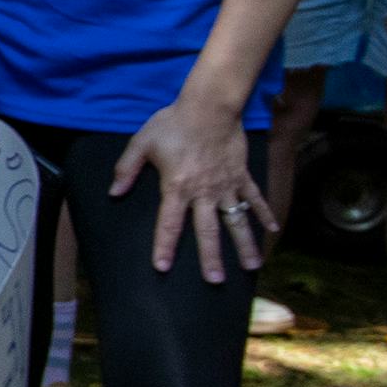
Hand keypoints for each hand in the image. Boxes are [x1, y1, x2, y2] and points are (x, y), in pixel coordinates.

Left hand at [113, 92, 273, 281]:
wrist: (209, 106)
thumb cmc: (172, 123)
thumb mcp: (141, 143)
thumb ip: (126, 169)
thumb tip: (114, 192)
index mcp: (176, 187)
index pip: (168, 224)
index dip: (164, 247)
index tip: (162, 267)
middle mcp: (203, 192)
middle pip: (207, 231)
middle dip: (210, 257)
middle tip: (215, 280)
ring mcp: (226, 185)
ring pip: (236, 220)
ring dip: (244, 244)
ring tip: (252, 267)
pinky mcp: (241, 175)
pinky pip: (254, 198)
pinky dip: (264, 213)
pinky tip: (272, 231)